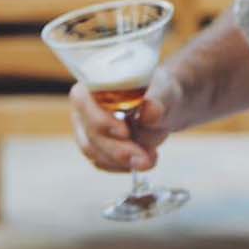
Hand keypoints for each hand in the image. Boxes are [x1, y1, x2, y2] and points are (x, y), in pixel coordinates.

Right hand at [68, 62, 183, 173]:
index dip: (100, 120)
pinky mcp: (95, 147)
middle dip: (117, 150)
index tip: (125, 133)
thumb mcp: (164, 93)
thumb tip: (150, 113)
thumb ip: (157, 101)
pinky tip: (143, 160)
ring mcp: (86, 129)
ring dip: (122, 161)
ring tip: (150, 159)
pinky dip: (123, 166)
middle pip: (89, 133)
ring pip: (94, 152)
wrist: (165, 106)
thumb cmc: (159, 92)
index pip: (83, 101)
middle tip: (144, 159)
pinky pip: (103, 162)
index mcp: (93, 82)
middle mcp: (84, 106)